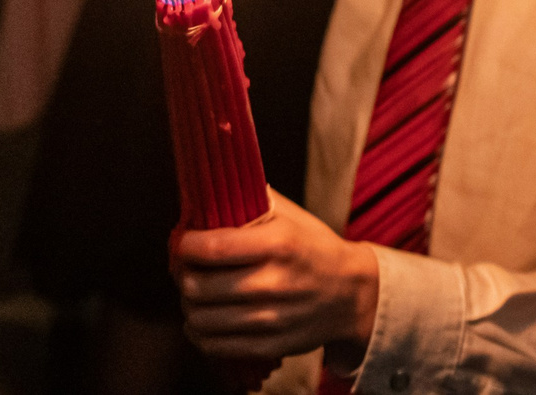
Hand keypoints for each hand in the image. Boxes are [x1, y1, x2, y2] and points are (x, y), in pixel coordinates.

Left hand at [174, 191, 378, 364]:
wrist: (352, 294)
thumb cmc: (315, 248)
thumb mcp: (291, 217)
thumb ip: (252, 201)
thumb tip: (212, 189)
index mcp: (278, 244)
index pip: (212, 248)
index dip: (186, 246)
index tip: (184, 242)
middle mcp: (273, 283)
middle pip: (199, 287)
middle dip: (183, 276)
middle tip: (185, 269)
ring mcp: (271, 319)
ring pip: (201, 320)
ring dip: (188, 305)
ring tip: (194, 295)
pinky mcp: (270, 346)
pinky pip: (216, 346)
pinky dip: (200, 333)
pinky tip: (203, 320)